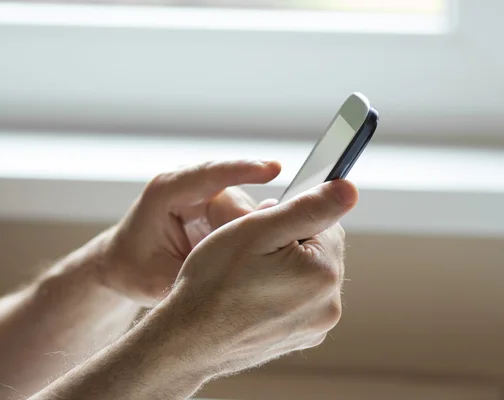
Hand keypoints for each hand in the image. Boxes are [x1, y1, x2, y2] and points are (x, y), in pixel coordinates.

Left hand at [89, 160, 281, 305]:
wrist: (121, 263)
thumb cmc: (133, 268)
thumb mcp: (158, 280)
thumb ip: (198, 274)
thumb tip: (241, 272)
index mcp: (166, 192)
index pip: (209, 175)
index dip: (242, 170)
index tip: (273, 168)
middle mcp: (189, 185)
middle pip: (237, 205)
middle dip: (253, 235)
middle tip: (264, 267)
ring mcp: (207, 194)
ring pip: (248, 216)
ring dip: (252, 242)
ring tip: (245, 273)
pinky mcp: (219, 206)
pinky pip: (246, 222)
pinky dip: (251, 242)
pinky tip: (250, 263)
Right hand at [162, 180, 357, 375]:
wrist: (189, 340)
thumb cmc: (214, 282)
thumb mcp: (257, 231)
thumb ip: (308, 208)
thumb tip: (349, 190)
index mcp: (324, 274)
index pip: (327, 223)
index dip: (291, 219)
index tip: (262, 232)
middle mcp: (328, 305)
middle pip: (319, 252)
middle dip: (289, 245)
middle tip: (250, 256)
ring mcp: (315, 327)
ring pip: (307, 276)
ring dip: (284, 269)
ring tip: (247, 279)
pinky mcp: (300, 339)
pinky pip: (298, 301)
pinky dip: (279, 294)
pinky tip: (249, 299)